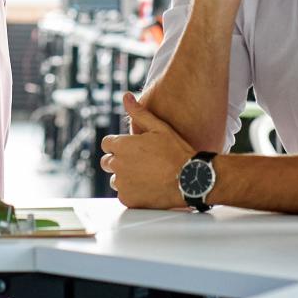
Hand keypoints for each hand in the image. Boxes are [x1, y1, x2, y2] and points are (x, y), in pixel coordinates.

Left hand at [99, 93, 192, 209]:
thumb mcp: (159, 127)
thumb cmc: (177, 152)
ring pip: (115, 180)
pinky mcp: (128, 200)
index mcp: (123, 146)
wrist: (190, 179)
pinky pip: (124, 195)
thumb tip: (126, 97)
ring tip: (147, 176)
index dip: (118, 145)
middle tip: (140, 163)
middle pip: (107, 162)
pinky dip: (133, 193)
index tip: (130, 149)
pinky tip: (148, 188)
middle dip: (119, 161)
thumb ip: (139, 113)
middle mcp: (118, 165)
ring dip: (125, 178)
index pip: (107, 144)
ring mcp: (122, 183)